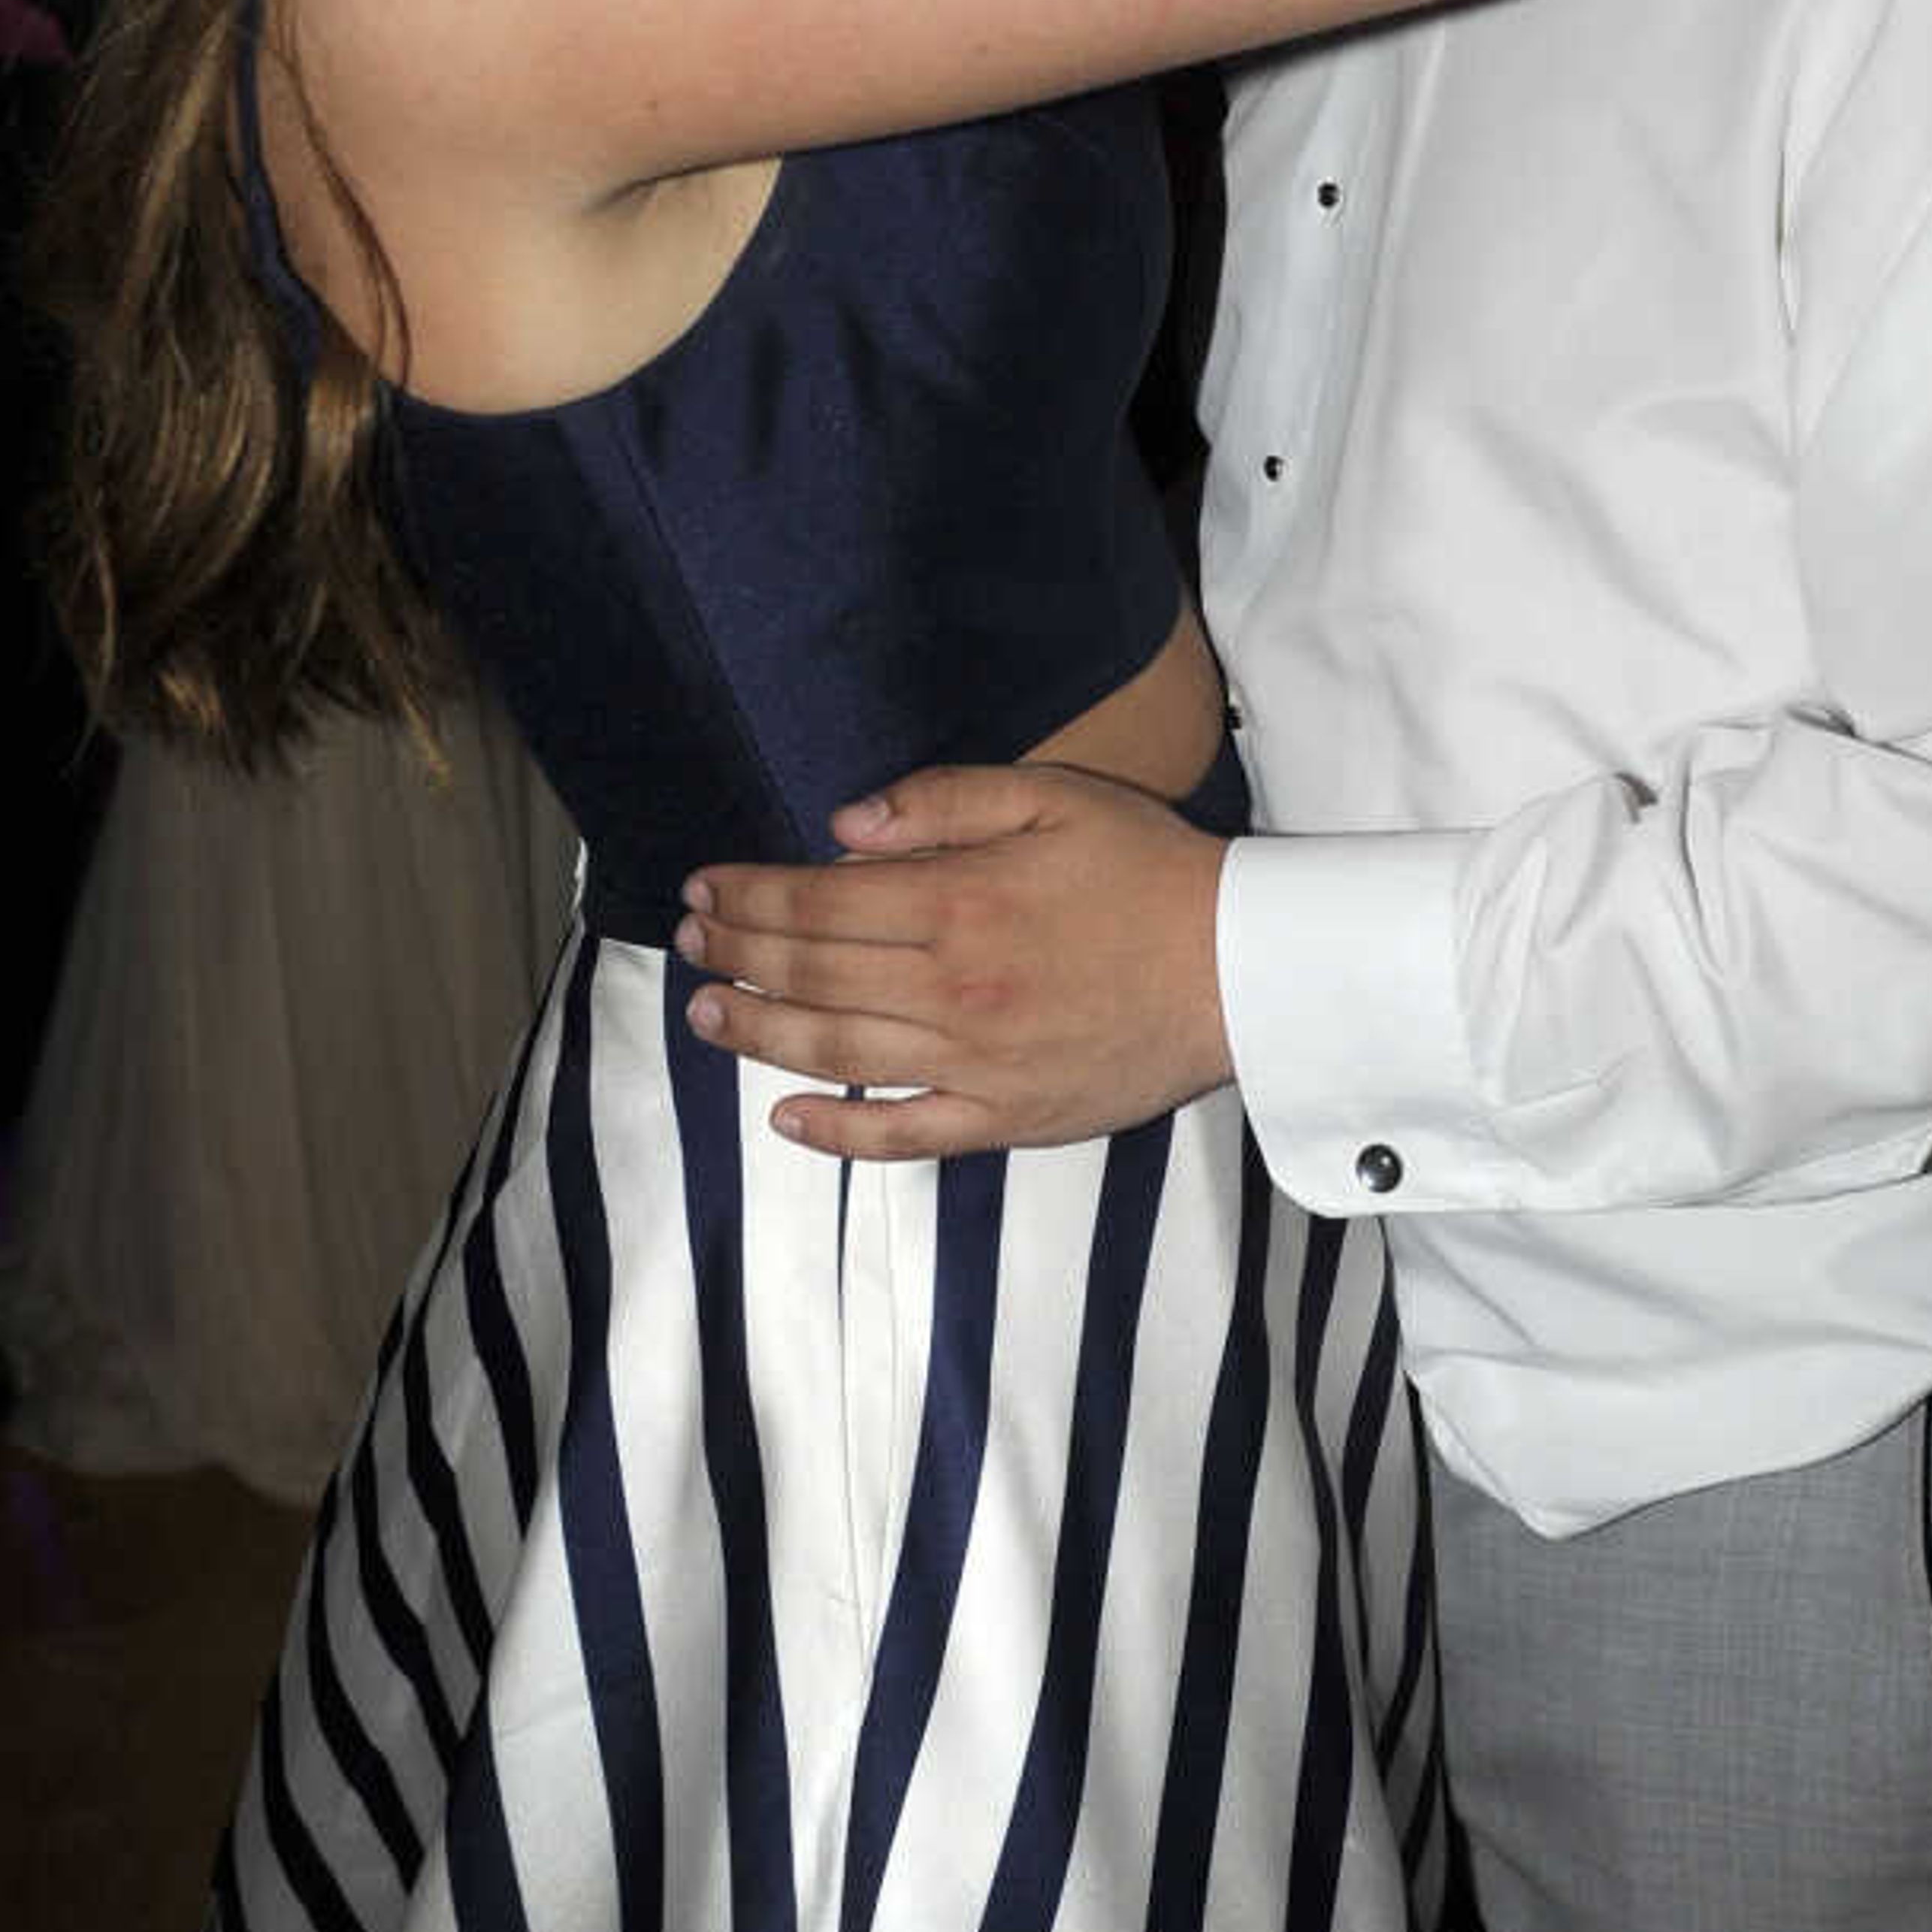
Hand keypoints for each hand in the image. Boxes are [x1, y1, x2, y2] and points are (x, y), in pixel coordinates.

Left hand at [675, 763, 1232, 1158]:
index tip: (703, 888)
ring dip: (758, 1033)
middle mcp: (951, 989)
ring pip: (836, 1053)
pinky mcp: (1006, 1118)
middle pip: (812, 973)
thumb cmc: (1151, 872)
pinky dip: (837, 1133)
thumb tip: (843, 827)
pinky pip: (903, 1134)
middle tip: (689, 941)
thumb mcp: (1055, 797)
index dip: (747, 894)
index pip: (818, 900)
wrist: (1242, 967)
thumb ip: (944, 799)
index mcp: (958, 902)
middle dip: (736, 953)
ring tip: (706, 1015)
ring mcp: (974, 1063)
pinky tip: (787, 1117)